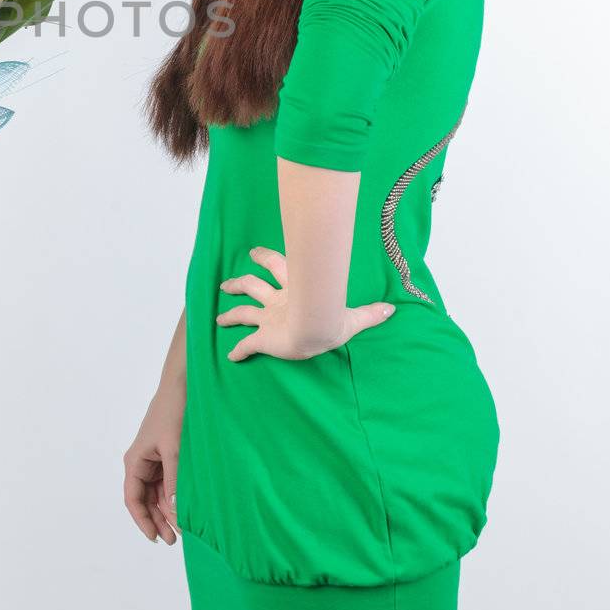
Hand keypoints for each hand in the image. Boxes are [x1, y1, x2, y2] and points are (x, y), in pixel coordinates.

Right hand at [122, 378, 184, 544]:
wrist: (183, 387)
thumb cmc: (173, 413)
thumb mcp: (175, 450)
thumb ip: (174, 482)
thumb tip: (175, 512)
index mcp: (135, 461)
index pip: (132, 498)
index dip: (142, 520)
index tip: (155, 538)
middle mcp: (141, 463)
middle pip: (145, 500)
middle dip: (157, 520)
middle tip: (174, 539)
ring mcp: (154, 461)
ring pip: (156, 494)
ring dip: (166, 511)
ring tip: (180, 529)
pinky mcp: (167, 457)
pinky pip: (167, 483)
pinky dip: (174, 497)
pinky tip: (184, 508)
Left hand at [216, 247, 394, 361]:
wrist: (314, 330)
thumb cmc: (330, 320)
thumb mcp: (352, 316)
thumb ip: (369, 313)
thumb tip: (391, 308)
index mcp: (294, 290)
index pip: (275, 266)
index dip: (264, 258)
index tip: (253, 253)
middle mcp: (277, 302)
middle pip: (252, 286)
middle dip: (239, 283)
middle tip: (226, 284)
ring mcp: (268, 320)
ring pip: (243, 312)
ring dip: (230, 315)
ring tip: (219, 319)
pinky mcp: (263, 339)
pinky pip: (247, 346)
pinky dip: (238, 352)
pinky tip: (231, 357)